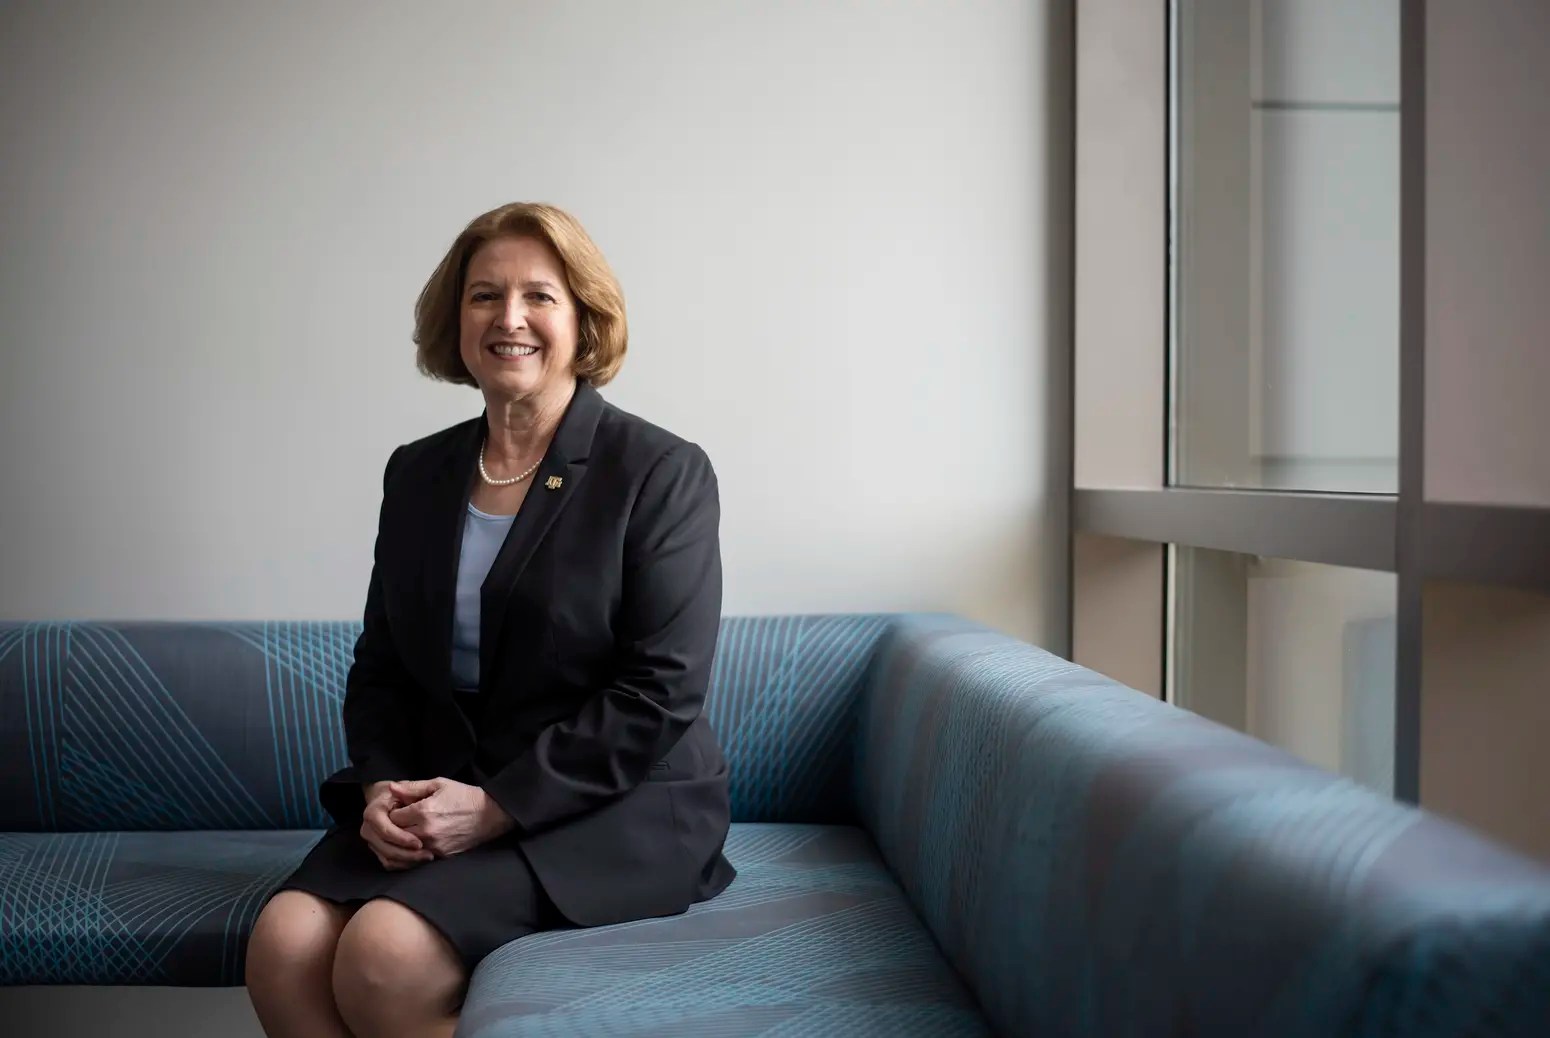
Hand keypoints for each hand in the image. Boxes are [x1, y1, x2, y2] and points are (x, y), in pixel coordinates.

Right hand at [360, 783, 434, 871]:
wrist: (395, 801)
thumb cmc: (406, 793)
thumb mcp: (413, 786)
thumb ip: (407, 788)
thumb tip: (393, 787)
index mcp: (374, 811)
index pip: (384, 830)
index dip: (401, 838)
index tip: (419, 842)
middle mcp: (369, 828)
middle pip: (385, 847)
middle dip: (406, 854)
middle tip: (428, 855)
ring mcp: (372, 841)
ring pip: (387, 858)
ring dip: (408, 861)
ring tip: (427, 858)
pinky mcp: (379, 850)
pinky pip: (389, 863)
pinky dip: (404, 865)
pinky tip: (420, 861)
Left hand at [387, 777, 515, 858]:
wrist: (490, 814)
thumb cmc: (464, 796)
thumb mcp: (439, 784)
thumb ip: (413, 787)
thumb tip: (391, 788)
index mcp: (423, 811)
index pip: (392, 817)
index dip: (395, 812)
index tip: (401, 808)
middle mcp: (426, 831)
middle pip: (396, 835)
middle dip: (397, 827)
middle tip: (405, 820)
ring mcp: (434, 846)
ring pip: (407, 848)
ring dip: (406, 840)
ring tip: (415, 828)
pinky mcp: (442, 855)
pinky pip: (420, 855)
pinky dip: (419, 848)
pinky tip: (426, 837)